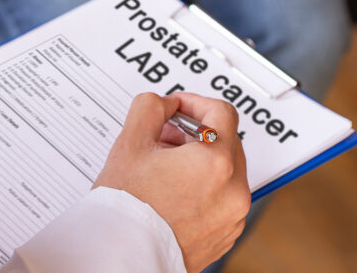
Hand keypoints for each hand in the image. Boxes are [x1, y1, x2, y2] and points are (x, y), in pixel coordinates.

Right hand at [95, 92, 249, 271]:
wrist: (123, 255)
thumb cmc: (127, 207)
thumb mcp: (130, 141)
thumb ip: (151, 107)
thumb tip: (166, 104)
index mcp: (216, 162)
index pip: (221, 112)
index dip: (195, 103)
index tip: (177, 109)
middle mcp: (234, 191)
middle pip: (226, 141)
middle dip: (196, 134)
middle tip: (164, 139)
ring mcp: (232, 217)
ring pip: (226, 172)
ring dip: (200, 162)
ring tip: (164, 169)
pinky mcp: (225, 236)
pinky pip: (222, 200)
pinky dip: (204, 190)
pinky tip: (172, 193)